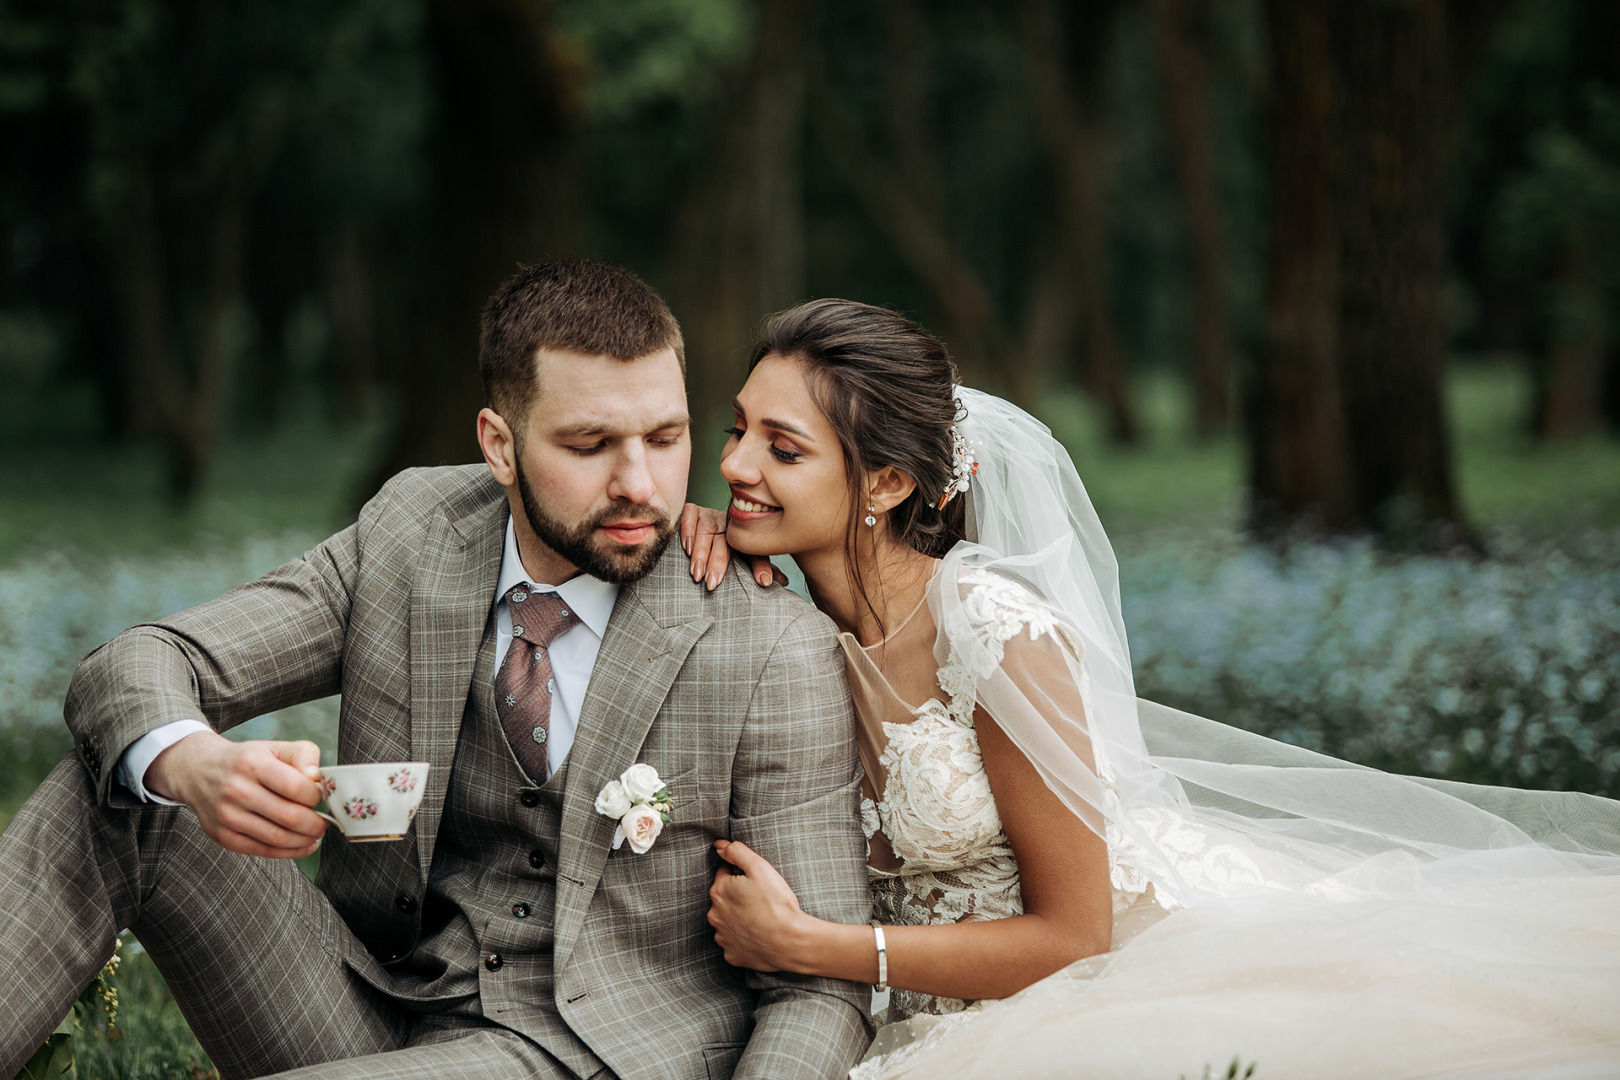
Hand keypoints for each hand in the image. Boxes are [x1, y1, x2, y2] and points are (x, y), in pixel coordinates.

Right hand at [147, 731, 327, 858]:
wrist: (200, 772)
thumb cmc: (247, 760)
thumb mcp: (274, 747)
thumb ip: (303, 755)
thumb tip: (317, 778)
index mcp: (252, 764)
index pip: (296, 787)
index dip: (317, 796)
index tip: (321, 797)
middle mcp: (236, 790)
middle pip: (289, 816)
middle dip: (316, 823)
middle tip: (325, 822)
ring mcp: (227, 816)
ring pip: (278, 838)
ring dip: (305, 839)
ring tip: (316, 833)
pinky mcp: (223, 836)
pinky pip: (263, 851)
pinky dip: (289, 852)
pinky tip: (304, 845)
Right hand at [680, 503, 785, 590]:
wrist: (709, 526)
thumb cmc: (731, 548)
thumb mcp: (749, 558)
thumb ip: (762, 568)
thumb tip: (785, 581)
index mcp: (747, 535)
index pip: (756, 550)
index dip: (760, 565)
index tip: (764, 582)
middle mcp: (730, 523)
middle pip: (725, 541)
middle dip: (718, 562)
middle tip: (712, 583)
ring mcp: (712, 515)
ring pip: (707, 529)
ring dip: (701, 551)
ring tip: (697, 574)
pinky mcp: (696, 510)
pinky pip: (690, 514)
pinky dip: (688, 530)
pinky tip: (686, 548)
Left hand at [708, 839, 809, 970]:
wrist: (790, 942)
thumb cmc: (776, 903)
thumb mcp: (760, 868)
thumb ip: (737, 852)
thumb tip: (719, 846)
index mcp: (719, 891)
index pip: (725, 874)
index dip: (742, 875)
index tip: (757, 882)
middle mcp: (715, 915)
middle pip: (724, 899)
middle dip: (738, 897)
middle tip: (761, 899)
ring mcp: (722, 937)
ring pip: (728, 921)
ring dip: (739, 918)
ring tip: (761, 918)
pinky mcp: (731, 955)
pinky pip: (734, 943)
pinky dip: (744, 939)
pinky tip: (759, 935)